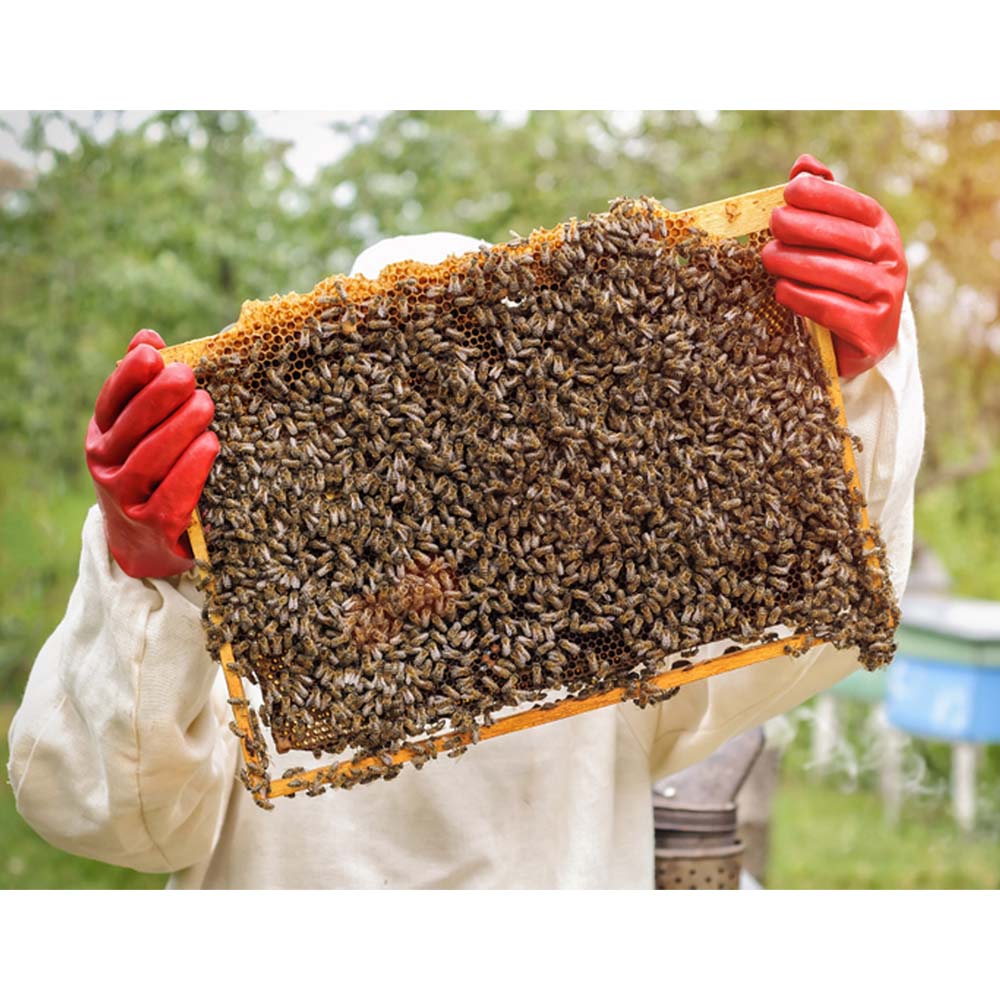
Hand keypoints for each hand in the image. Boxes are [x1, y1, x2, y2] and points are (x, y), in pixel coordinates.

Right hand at [85, 330, 218, 578]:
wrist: (147, 544)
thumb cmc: (153, 472)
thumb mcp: (142, 431)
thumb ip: (145, 386)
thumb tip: (149, 336)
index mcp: (104, 436)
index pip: (112, 401)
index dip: (130, 376)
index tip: (153, 355)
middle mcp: (107, 466)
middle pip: (131, 428)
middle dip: (159, 399)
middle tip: (188, 378)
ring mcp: (127, 499)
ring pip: (149, 460)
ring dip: (178, 430)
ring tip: (205, 406)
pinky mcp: (154, 527)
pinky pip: (172, 496)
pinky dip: (191, 470)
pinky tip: (210, 446)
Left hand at [762, 154, 907, 378]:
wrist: (859, 340)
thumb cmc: (837, 281)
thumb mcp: (832, 240)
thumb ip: (820, 202)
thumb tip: (804, 164)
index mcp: (883, 231)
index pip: (857, 207)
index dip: (824, 196)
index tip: (790, 191)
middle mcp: (891, 260)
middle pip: (848, 238)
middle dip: (806, 227)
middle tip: (773, 223)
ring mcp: (886, 296)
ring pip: (838, 273)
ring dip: (797, 262)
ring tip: (768, 258)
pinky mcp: (872, 329)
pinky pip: (831, 309)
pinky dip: (802, 298)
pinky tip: (781, 290)